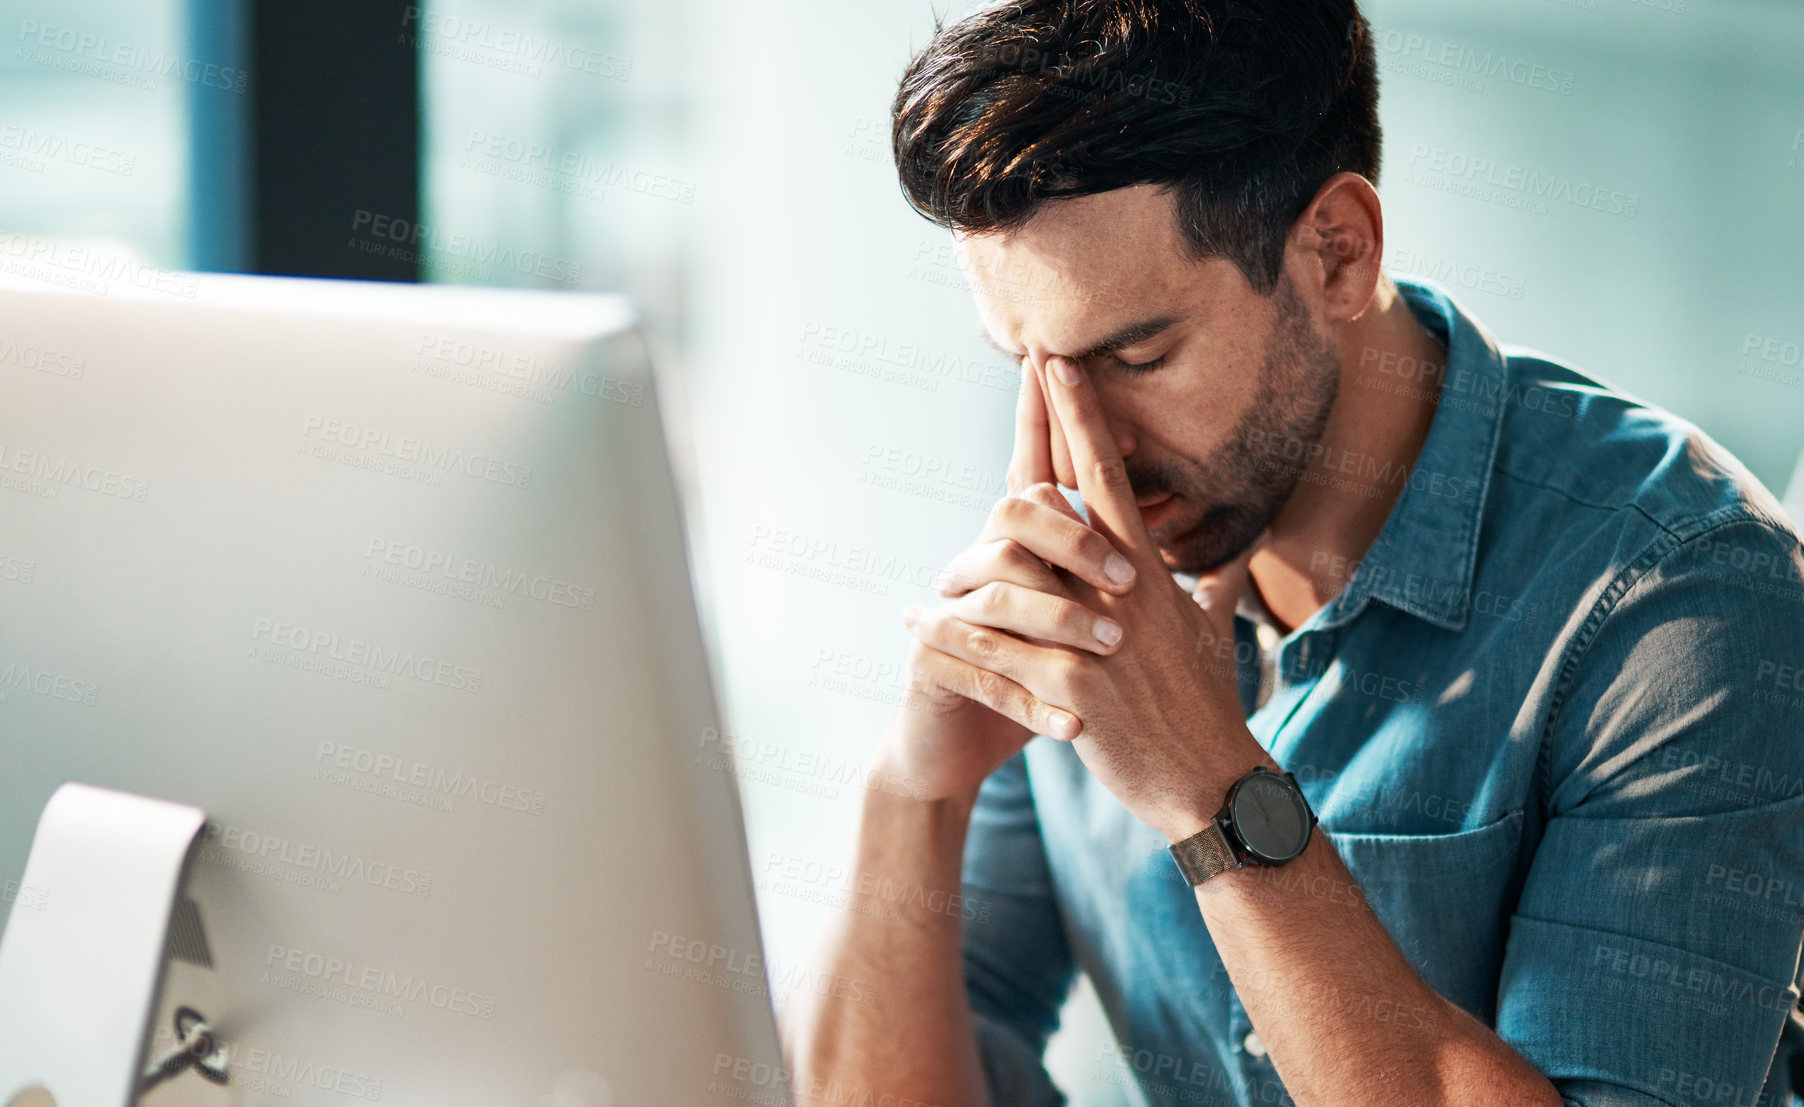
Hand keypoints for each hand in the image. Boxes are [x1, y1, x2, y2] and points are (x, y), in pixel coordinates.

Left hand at [900, 355, 1270, 839]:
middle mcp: (1122, 589)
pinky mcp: (1072, 684)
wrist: (1209, 778)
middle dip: (1051, 424)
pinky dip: (957, 631)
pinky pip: (1002, 647)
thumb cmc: (1209, 707)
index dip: (1084, 420)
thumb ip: (1214, 591)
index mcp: (1149, 573)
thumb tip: (1230, 564)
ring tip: (951, 504)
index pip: (1109, 479)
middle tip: (1031, 357)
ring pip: (1025, 563)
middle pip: (1072, 492)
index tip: (1062, 365)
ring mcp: (1097, 632)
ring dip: (978, 532)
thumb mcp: (1215, 638)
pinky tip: (917, 623)